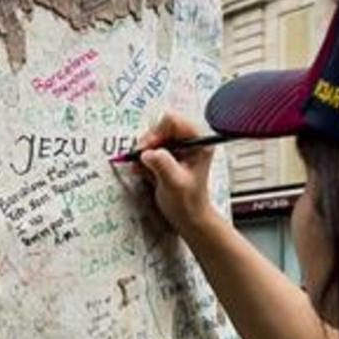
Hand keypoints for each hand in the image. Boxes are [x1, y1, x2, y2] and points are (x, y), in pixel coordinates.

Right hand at [136, 111, 217, 234]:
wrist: (188, 216)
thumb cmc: (188, 202)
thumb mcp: (174, 183)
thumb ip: (162, 165)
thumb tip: (147, 153)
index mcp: (198, 142)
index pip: (173, 122)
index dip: (156, 134)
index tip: (147, 151)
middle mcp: (189, 141)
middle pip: (160, 128)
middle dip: (148, 144)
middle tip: (140, 160)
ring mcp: (178, 149)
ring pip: (153, 139)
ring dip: (143, 153)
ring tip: (141, 169)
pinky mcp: (167, 157)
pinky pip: (149, 150)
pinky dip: (142, 160)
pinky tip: (142, 171)